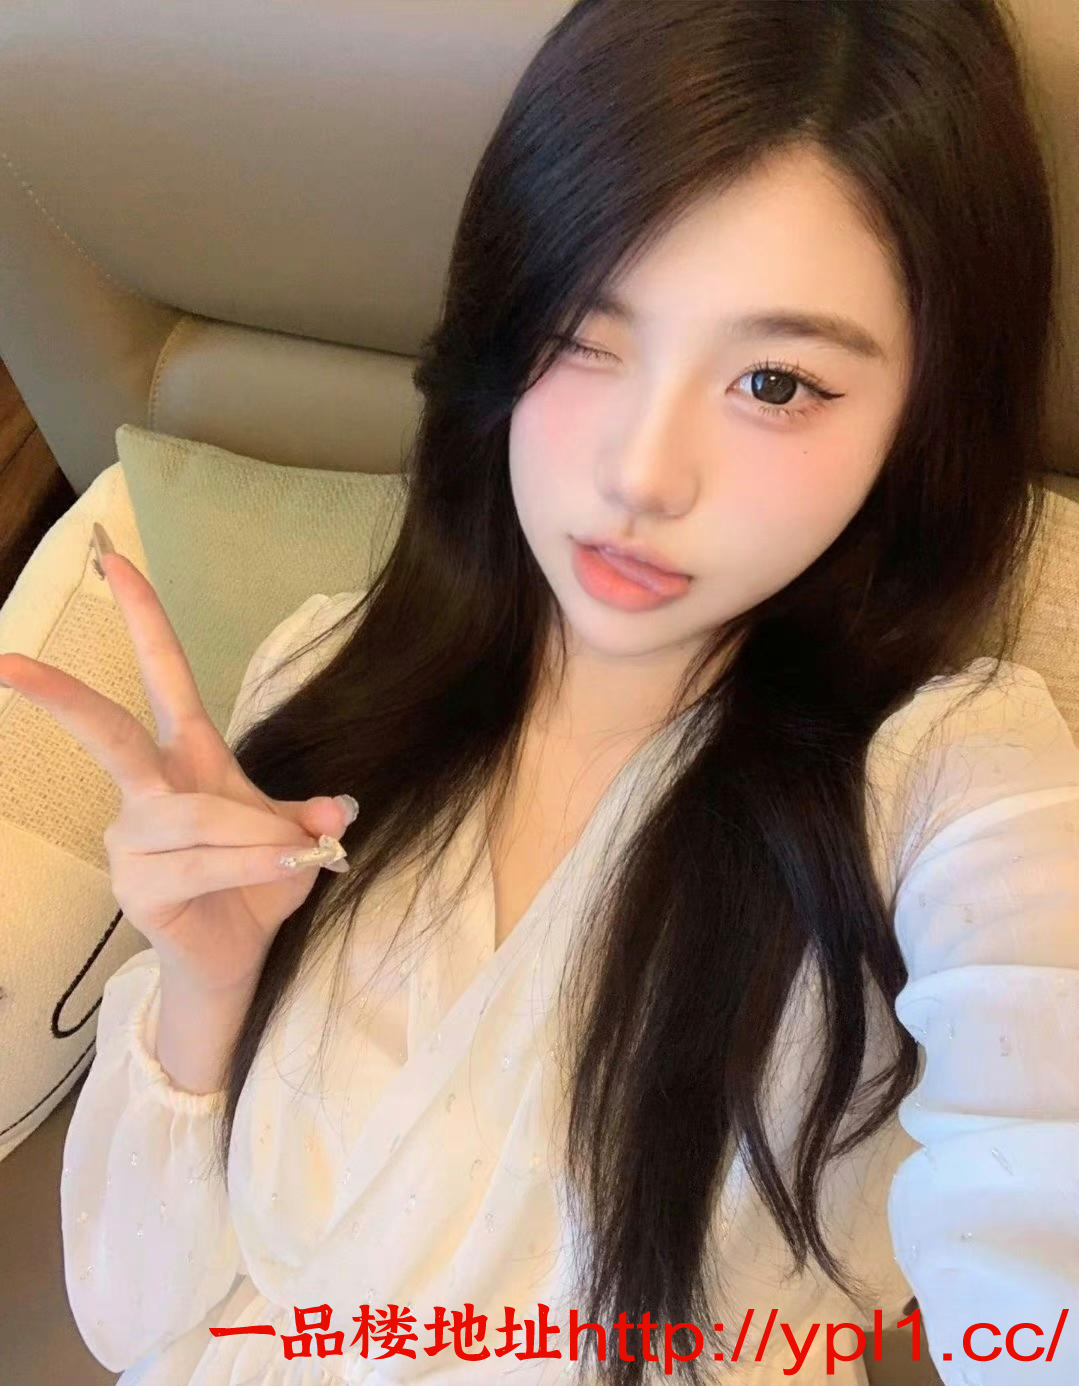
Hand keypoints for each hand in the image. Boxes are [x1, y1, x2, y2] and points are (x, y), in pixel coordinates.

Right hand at [0, 528, 354, 995]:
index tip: (115, 562)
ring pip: (198, 816)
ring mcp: (133, 840)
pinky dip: (250, 863)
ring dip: (257, 836)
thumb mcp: (295, 838)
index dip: (143, 620)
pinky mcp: (136, 886)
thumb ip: (313, 817)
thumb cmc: (256, 883)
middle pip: (110, 734)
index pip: (163, 677)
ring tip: (297, 854)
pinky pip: (202, 862)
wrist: (238, 954)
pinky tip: (281, 869)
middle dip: (64, 698)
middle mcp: (148, 791)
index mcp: (186, 757)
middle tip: (8, 662)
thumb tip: (341, 809)